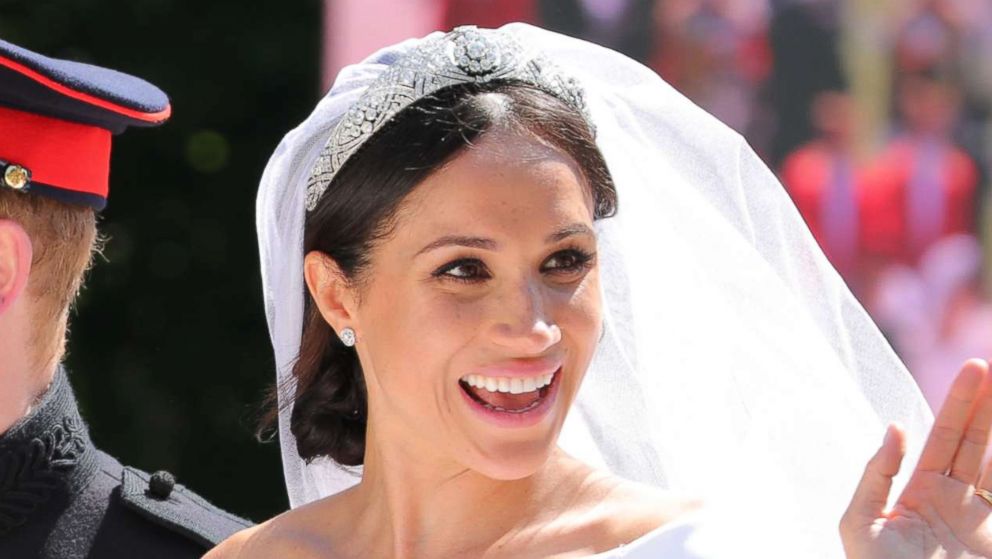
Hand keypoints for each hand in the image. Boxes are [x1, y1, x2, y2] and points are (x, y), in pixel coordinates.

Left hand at [841, 358, 991, 558]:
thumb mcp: (859, 523)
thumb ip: (875, 476)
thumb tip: (896, 427)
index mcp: (920, 491)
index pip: (945, 436)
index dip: (961, 403)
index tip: (977, 368)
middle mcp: (956, 500)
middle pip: (977, 441)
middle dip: (986, 404)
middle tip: (989, 365)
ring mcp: (981, 519)